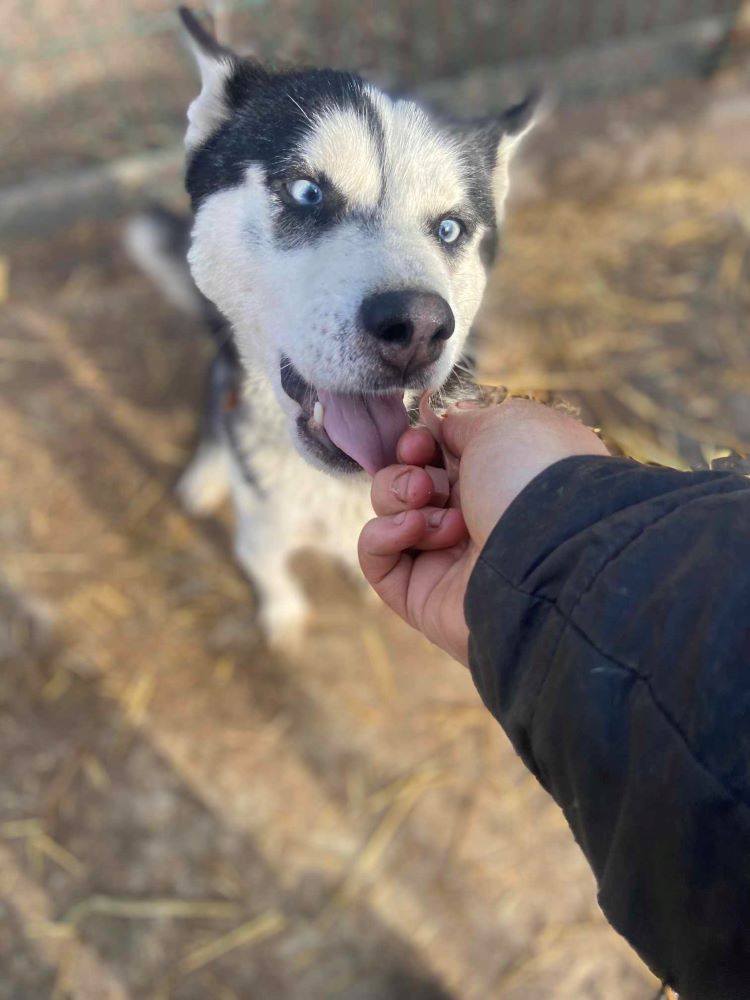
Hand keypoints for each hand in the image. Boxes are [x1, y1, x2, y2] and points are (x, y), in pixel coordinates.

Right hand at [358, 398, 608, 664]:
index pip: (436, 455)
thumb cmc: (535, 479)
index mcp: (498, 477)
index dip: (418, 442)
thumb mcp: (505, 423)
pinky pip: (376, 559)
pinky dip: (382, 535)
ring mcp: (447, 559)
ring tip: (437, 512)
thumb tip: (441, 423)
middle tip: (425, 482)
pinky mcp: (420, 597)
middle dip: (406, 471)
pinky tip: (411, 528)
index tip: (420, 441)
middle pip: (407, 481)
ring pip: (389, 514)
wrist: (553, 555)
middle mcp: (474, 517)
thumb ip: (464, 421)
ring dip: (399, 499)